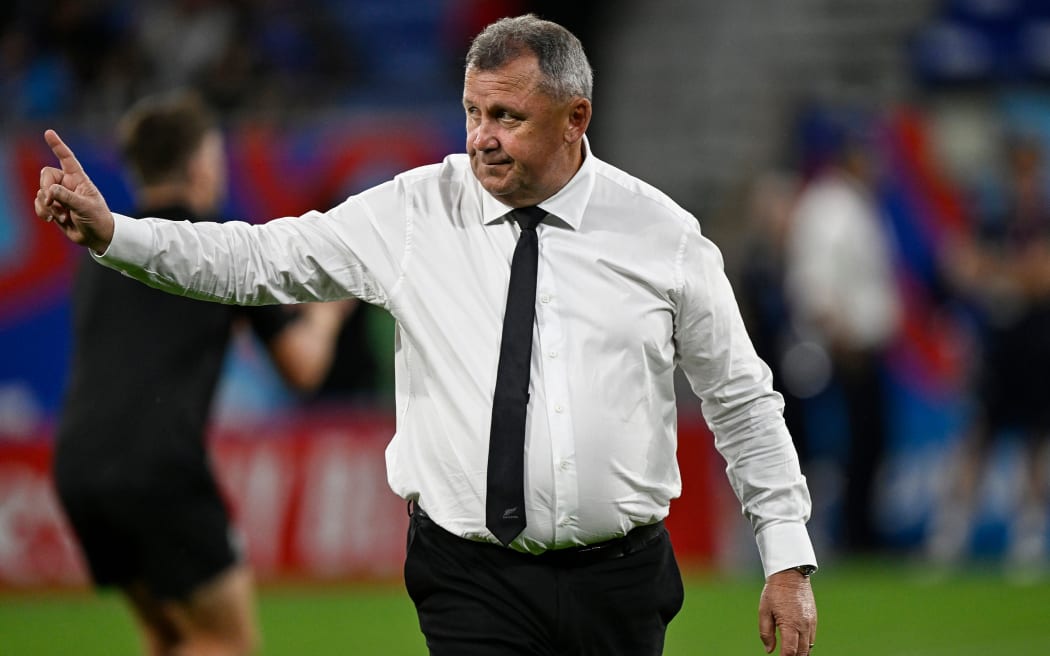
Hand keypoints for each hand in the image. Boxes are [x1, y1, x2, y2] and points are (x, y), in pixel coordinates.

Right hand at [35, 129, 114, 253]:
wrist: (97, 237)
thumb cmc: (97, 219)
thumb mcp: (85, 207)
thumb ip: (67, 197)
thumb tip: (49, 191)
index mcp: (79, 179)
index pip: (67, 159)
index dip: (58, 146)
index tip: (49, 133)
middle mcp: (67, 184)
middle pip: (46, 175)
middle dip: (45, 188)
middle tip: (51, 202)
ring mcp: (59, 196)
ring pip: (41, 192)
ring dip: (47, 206)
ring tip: (61, 217)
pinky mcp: (53, 207)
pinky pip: (39, 204)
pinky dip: (42, 211)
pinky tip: (52, 220)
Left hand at [758, 568, 816, 655]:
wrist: (790, 575)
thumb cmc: (774, 592)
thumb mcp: (764, 611)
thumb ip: (766, 633)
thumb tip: (769, 650)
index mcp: (790, 624)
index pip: (790, 651)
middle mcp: (803, 626)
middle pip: (802, 653)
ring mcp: (811, 623)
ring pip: (809, 647)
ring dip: (801, 653)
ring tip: (791, 654)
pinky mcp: (814, 619)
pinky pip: (812, 638)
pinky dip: (806, 645)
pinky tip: (798, 645)